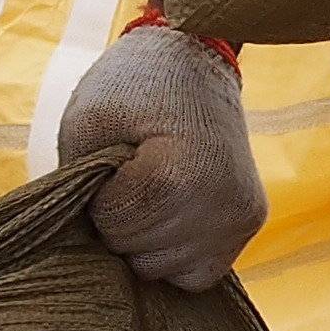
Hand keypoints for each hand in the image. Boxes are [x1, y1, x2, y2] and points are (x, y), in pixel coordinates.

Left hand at [59, 22, 264, 290]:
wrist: (194, 57)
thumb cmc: (131, 87)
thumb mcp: (85, 123)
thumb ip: (78, 188)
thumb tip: (85, 251)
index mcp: (183, 175)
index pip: (115, 226)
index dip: (99, 198)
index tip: (114, 160)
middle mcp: (225, 205)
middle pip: (140, 256)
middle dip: (122, 221)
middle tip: (133, 172)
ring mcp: (243, 218)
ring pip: (165, 271)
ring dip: (146, 239)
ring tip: (153, 187)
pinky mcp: (250, 224)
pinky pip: (195, 272)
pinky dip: (173, 250)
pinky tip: (171, 211)